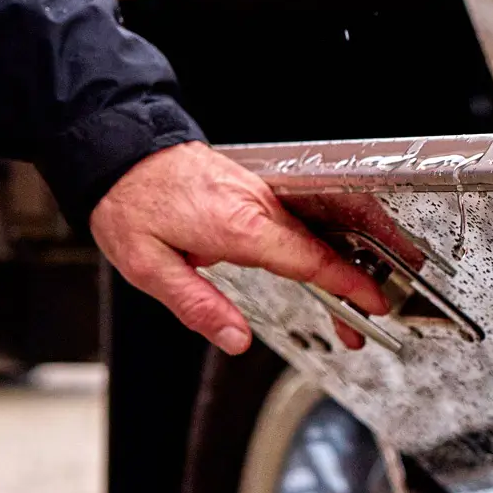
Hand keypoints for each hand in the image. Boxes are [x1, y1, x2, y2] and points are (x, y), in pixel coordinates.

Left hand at [90, 142, 390, 353]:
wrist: (120, 151)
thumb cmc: (130, 203)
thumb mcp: (149, 267)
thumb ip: (199, 306)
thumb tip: (236, 340)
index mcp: (239, 227)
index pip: (310, 259)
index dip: (348, 284)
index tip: (372, 304)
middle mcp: (257, 206)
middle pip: (321, 250)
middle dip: (350, 287)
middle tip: (359, 324)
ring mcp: (259, 194)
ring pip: (313, 234)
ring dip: (335, 267)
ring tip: (345, 301)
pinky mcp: (253, 191)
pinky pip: (297, 221)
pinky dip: (317, 246)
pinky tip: (318, 266)